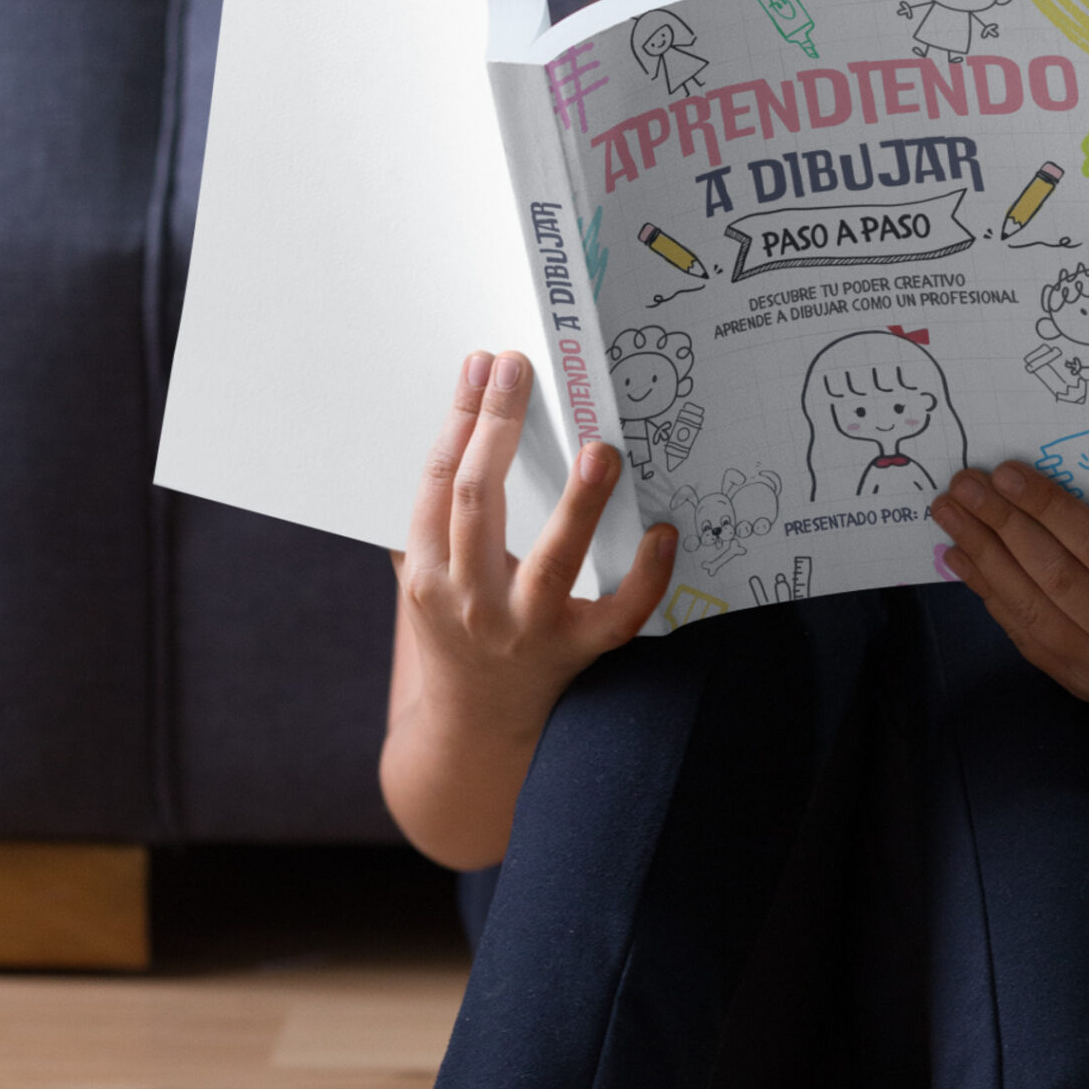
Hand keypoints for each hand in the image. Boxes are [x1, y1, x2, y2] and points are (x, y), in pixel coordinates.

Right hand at [397, 349, 673, 743]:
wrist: (476, 723)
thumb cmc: (455, 633)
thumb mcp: (423, 580)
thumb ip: (432, 519)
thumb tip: (465, 420)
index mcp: (428, 572)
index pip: (439, 480)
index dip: (461, 419)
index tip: (483, 366)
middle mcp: (471, 598)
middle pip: (478, 499)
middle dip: (497, 426)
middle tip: (519, 368)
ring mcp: (525, 627)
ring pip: (553, 558)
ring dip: (579, 501)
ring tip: (601, 449)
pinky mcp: (575, 650)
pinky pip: (618, 614)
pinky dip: (646, 575)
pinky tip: (664, 531)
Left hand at [931, 461, 1088, 776]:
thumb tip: (1058, 478)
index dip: (1049, 508)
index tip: (1006, 471)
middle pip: (1056, 580)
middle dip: (1003, 526)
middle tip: (964, 485)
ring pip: (1030, 611)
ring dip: (983, 559)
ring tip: (950, 516)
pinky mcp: (1083, 688)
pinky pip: (1026, 636)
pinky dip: (991, 594)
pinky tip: (965, 558)